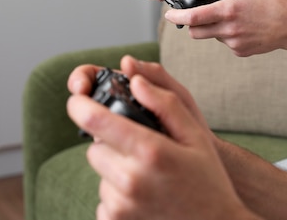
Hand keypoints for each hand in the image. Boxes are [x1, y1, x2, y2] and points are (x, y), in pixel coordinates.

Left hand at [67, 56, 257, 219]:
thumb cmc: (208, 178)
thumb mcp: (195, 135)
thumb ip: (165, 104)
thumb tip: (134, 81)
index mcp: (150, 151)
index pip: (94, 120)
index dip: (80, 104)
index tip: (79, 97)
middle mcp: (131, 180)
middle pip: (94, 148)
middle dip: (109, 142)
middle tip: (138, 147)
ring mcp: (121, 206)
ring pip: (100, 173)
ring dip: (115, 168)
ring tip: (147, 175)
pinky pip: (103, 198)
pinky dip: (117, 193)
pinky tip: (143, 195)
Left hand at [164, 0, 286, 56]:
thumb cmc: (272, 2)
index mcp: (228, 11)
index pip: (194, 17)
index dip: (177, 16)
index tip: (167, 15)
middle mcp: (229, 30)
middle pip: (196, 32)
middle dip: (191, 24)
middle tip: (196, 15)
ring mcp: (234, 43)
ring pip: (211, 37)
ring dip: (212, 29)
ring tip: (228, 18)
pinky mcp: (240, 52)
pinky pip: (226, 44)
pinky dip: (227, 36)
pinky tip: (242, 27)